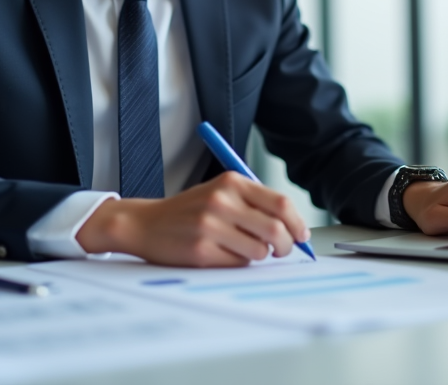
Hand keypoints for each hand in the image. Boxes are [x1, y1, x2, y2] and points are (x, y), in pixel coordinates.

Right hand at [75, 172, 310, 266]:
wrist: (146, 223)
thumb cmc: (189, 211)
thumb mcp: (220, 192)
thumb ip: (254, 203)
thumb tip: (294, 228)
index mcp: (231, 182)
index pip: (281, 203)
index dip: (297, 223)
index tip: (301, 234)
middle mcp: (222, 200)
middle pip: (276, 229)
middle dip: (287, 246)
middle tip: (282, 251)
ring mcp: (210, 226)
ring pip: (260, 251)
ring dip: (259, 255)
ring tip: (243, 249)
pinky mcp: (201, 250)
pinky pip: (239, 264)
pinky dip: (238, 263)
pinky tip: (222, 254)